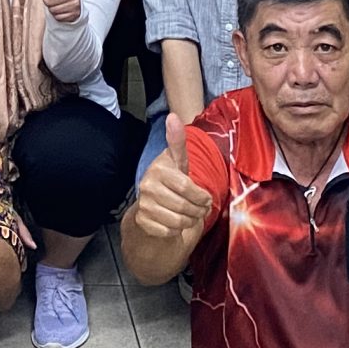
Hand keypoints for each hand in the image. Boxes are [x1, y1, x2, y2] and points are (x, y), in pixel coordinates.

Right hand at [132, 116, 215, 243]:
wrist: (151, 204)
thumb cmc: (170, 180)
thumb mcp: (177, 161)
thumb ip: (177, 141)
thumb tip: (173, 115)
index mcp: (158, 169)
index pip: (187, 188)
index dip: (201, 197)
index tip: (206, 199)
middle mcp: (147, 185)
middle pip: (184, 206)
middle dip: (198, 211)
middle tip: (201, 209)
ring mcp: (143, 204)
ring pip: (178, 221)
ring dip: (190, 221)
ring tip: (191, 215)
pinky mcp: (142, 222)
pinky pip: (169, 232)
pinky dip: (177, 230)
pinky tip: (176, 222)